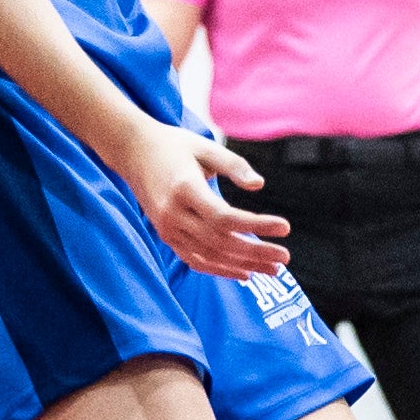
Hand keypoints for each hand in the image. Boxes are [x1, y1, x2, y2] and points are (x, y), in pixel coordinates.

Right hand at [123, 122, 294, 278]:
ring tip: (272, 269)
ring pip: (209, 256)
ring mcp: (167, 229)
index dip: (256, 226)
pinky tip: (244, 273)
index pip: (225, 218)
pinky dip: (220, 270)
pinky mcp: (166, 236)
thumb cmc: (175, 145)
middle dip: (256, 252)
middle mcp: (173, 214)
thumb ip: (234, 165)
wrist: (133, 152)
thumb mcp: (205, 146)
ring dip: (243, 266)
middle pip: (220, 242)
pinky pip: (195, 260)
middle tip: (284, 258)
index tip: (285, 227)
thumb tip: (259, 185)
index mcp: (185, 189)